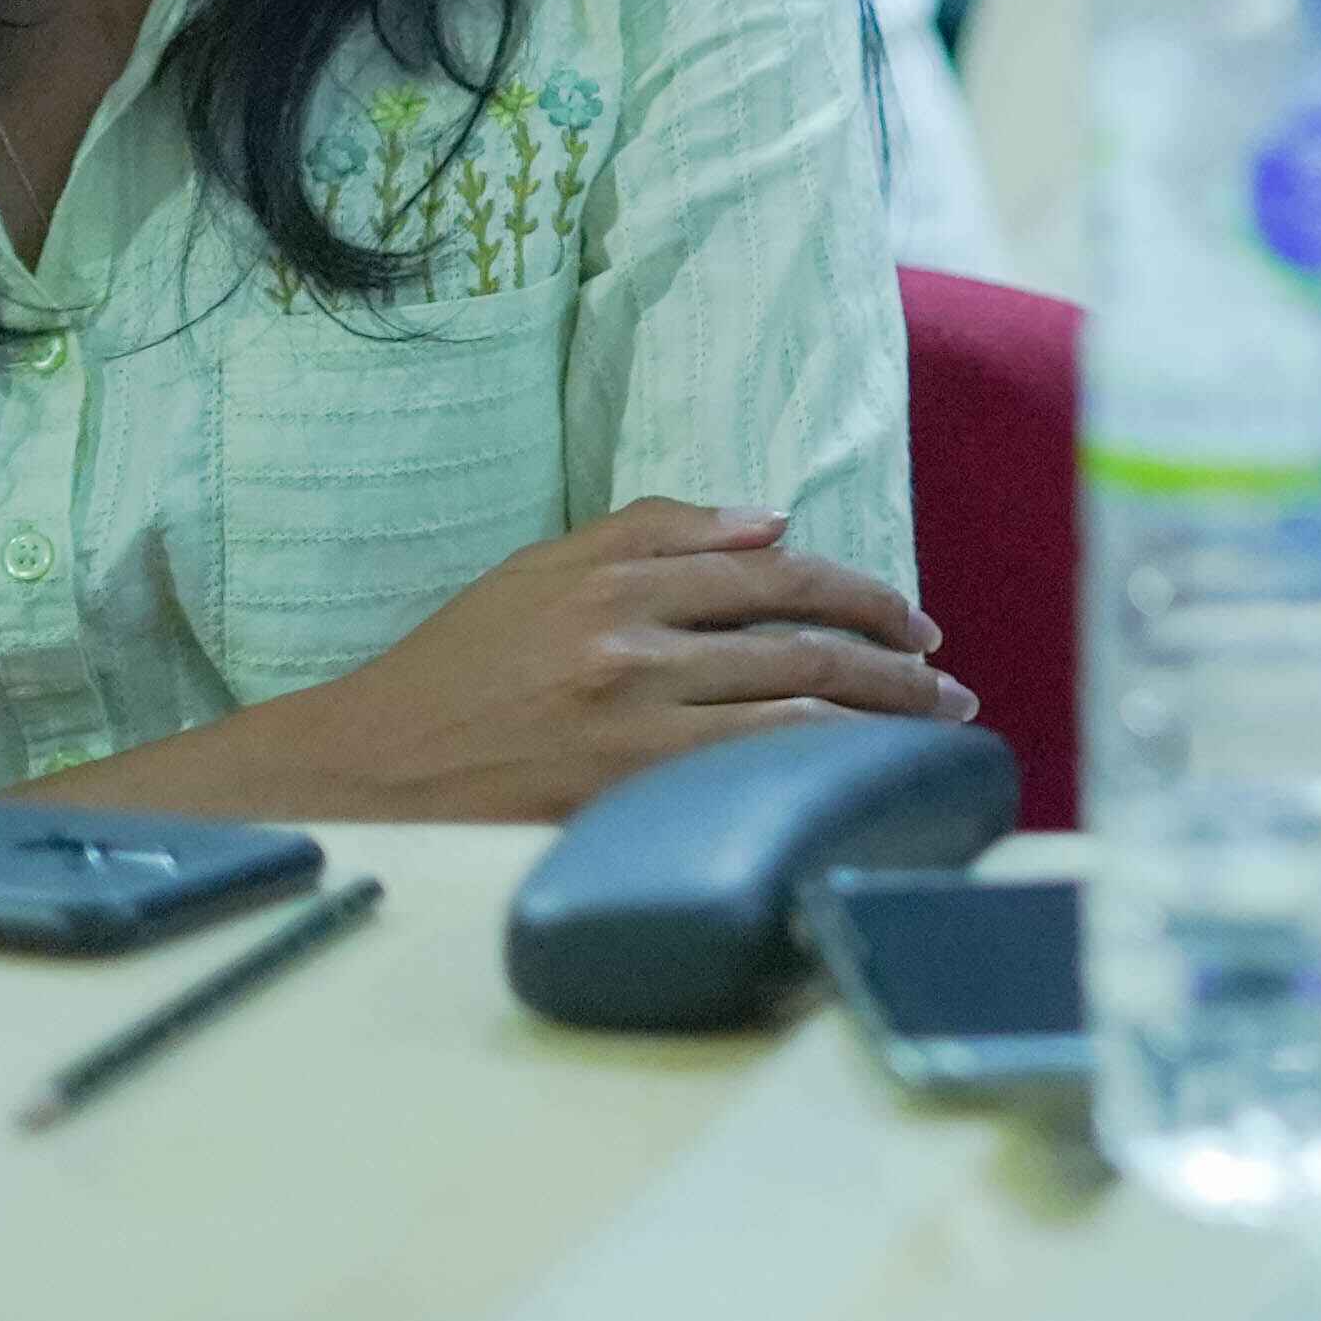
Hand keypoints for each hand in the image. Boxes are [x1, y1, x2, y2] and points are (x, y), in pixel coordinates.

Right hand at [81, 500, 967, 822]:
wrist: (372, 765)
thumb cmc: (460, 664)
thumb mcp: (542, 567)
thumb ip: (655, 531)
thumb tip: (773, 523)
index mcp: (616, 580)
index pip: (777, 578)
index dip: (862, 596)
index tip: (911, 624)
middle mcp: (630, 647)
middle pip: (801, 648)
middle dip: (894, 667)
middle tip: (948, 686)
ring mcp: (629, 728)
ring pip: (790, 718)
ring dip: (878, 725)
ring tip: (934, 734)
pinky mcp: (620, 797)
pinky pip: (746, 782)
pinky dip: (816, 778)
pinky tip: (862, 786)